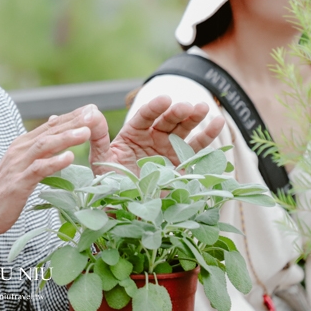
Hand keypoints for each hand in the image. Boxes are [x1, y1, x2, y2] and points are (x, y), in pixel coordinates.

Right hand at [0, 105, 95, 239]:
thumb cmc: (5, 190)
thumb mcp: (22, 163)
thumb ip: (38, 145)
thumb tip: (53, 123)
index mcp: (22, 144)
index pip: (51, 125)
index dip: (72, 116)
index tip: (92, 109)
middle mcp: (20, 149)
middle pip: (50, 131)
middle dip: (73, 121)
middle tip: (94, 112)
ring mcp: (18, 165)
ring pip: (45, 145)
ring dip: (66, 137)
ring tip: (86, 132)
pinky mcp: (18, 183)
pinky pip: (38, 169)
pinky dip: (54, 162)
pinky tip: (69, 157)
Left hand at [87, 95, 224, 174]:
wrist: (124, 210)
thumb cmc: (108, 184)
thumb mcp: (100, 161)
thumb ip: (97, 138)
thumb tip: (92, 113)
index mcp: (133, 134)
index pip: (144, 116)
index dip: (154, 108)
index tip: (165, 99)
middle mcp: (152, 138)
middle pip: (167, 120)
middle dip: (177, 112)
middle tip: (187, 107)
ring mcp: (169, 149)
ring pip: (183, 130)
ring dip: (194, 118)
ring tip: (204, 108)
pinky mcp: (182, 164)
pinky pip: (196, 148)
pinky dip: (208, 135)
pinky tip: (219, 122)